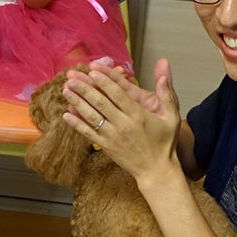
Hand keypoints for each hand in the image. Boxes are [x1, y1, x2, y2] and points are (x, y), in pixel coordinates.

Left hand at [61, 59, 180, 184]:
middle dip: (84, 88)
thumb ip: (166, 91)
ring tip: (66, 90)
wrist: (156, 171)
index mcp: (138, 115)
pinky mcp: (106, 147)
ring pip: (92, 116)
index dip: (103, 81)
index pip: (117, 94)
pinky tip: (66, 114)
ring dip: (77, 102)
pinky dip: (77, 124)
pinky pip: (88, 133)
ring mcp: (113, 136)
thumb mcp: (171, 116)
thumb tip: (164, 64)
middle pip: (100, 103)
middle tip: (71, 77)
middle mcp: (123, 124)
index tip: (91, 70)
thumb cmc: (164, 142)